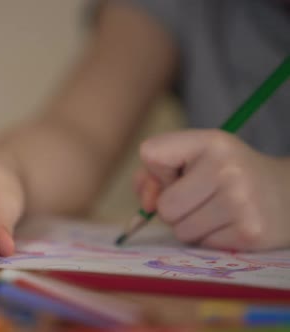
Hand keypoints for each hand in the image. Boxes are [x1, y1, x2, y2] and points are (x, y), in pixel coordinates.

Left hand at [134, 129, 289, 250]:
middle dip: (174, 208)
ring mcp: (240, 202)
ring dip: (191, 226)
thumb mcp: (195, 158)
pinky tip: (230, 224)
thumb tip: (146, 205)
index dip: (157, 170)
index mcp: (210, 141)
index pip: (150, 153)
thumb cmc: (227, 175)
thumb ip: (154, 172)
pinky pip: (202, 244)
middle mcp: (226, 169)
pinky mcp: (249, 232)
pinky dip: (210, 238)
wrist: (288, 196)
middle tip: (201, 197)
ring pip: (180, 230)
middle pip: (164, 206)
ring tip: (217, 211)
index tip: (181, 171)